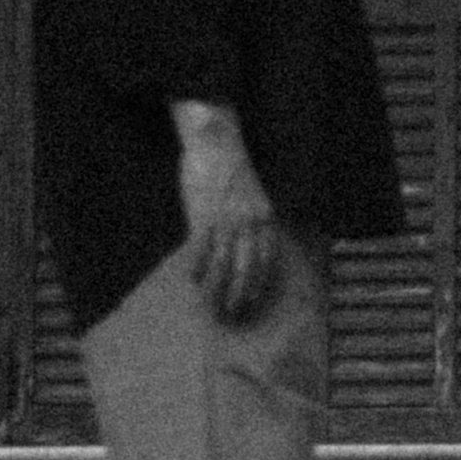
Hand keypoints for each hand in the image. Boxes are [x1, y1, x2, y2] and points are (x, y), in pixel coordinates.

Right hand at [174, 107, 281, 323]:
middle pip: (248, 269)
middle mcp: (250, 224)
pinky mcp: (204, 217)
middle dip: (240, 295)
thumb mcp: (253, 198)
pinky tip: (193, 279)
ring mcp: (227, 221)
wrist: (216, 145)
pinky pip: (201, 251)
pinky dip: (198, 268)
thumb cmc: (232, 171)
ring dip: (218, 289)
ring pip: (224, 265)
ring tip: (212, 306)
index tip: (253, 302)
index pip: (267, 260)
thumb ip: (252, 222)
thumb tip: (245, 248)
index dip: (260, 283)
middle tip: (232, 314)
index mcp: (265, 219)